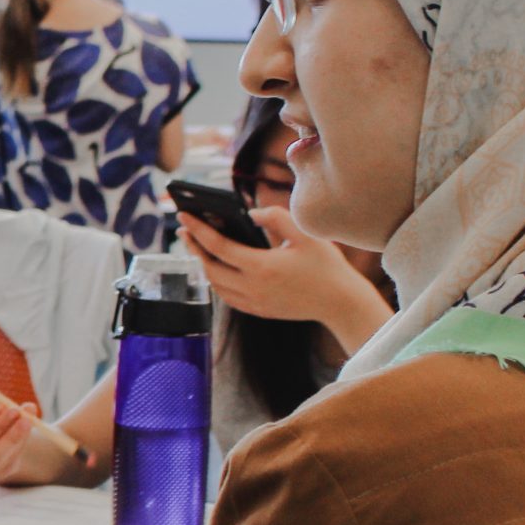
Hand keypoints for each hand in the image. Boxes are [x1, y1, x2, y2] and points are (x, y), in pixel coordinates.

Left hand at [179, 205, 376, 328]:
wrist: (340, 302)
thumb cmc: (326, 265)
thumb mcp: (304, 234)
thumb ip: (275, 217)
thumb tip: (249, 213)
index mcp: (261, 267)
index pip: (218, 246)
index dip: (198, 229)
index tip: (184, 215)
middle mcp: (252, 287)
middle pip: (210, 267)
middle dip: (194, 247)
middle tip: (185, 230)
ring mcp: (254, 302)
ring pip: (216, 284)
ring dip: (204, 264)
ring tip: (199, 246)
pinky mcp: (258, 311)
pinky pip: (227, 296)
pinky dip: (217, 281)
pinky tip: (217, 268)